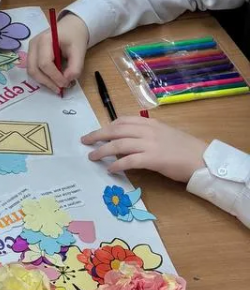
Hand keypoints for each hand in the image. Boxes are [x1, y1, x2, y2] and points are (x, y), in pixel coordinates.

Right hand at [27, 14, 88, 90]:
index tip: (66, 84)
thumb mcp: (79, 51)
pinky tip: (53, 79)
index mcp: (45, 40)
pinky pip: (33, 69)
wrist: (71, 27)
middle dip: (46, 82)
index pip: (45, 63)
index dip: (55, 77)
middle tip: (60, 89)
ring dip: (44, 81)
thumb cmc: (75, 37)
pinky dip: (42, 77)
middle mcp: (34, 44)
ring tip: (57, 85)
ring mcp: (30, 49)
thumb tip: (67, 80)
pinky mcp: (31, 54)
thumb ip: (75, 67)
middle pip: (34, 69)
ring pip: (31, 71)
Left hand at [81, 116, 207, 182]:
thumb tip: (127, 141)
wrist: (202, 159)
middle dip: (98, 135)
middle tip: (85, 141)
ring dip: (102, 150)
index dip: (108, 126)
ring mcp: (150, 144)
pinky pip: (129, 160)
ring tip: (92, 157)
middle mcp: (148, 130)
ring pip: (119, 144)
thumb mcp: (164, 134)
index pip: (123, 120)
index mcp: (151, 123)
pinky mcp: (153, 159)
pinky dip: (117, 164)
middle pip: (116, 130)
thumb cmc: (185, 149)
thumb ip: (146, 135)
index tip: (98, 131)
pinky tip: (110, 169)